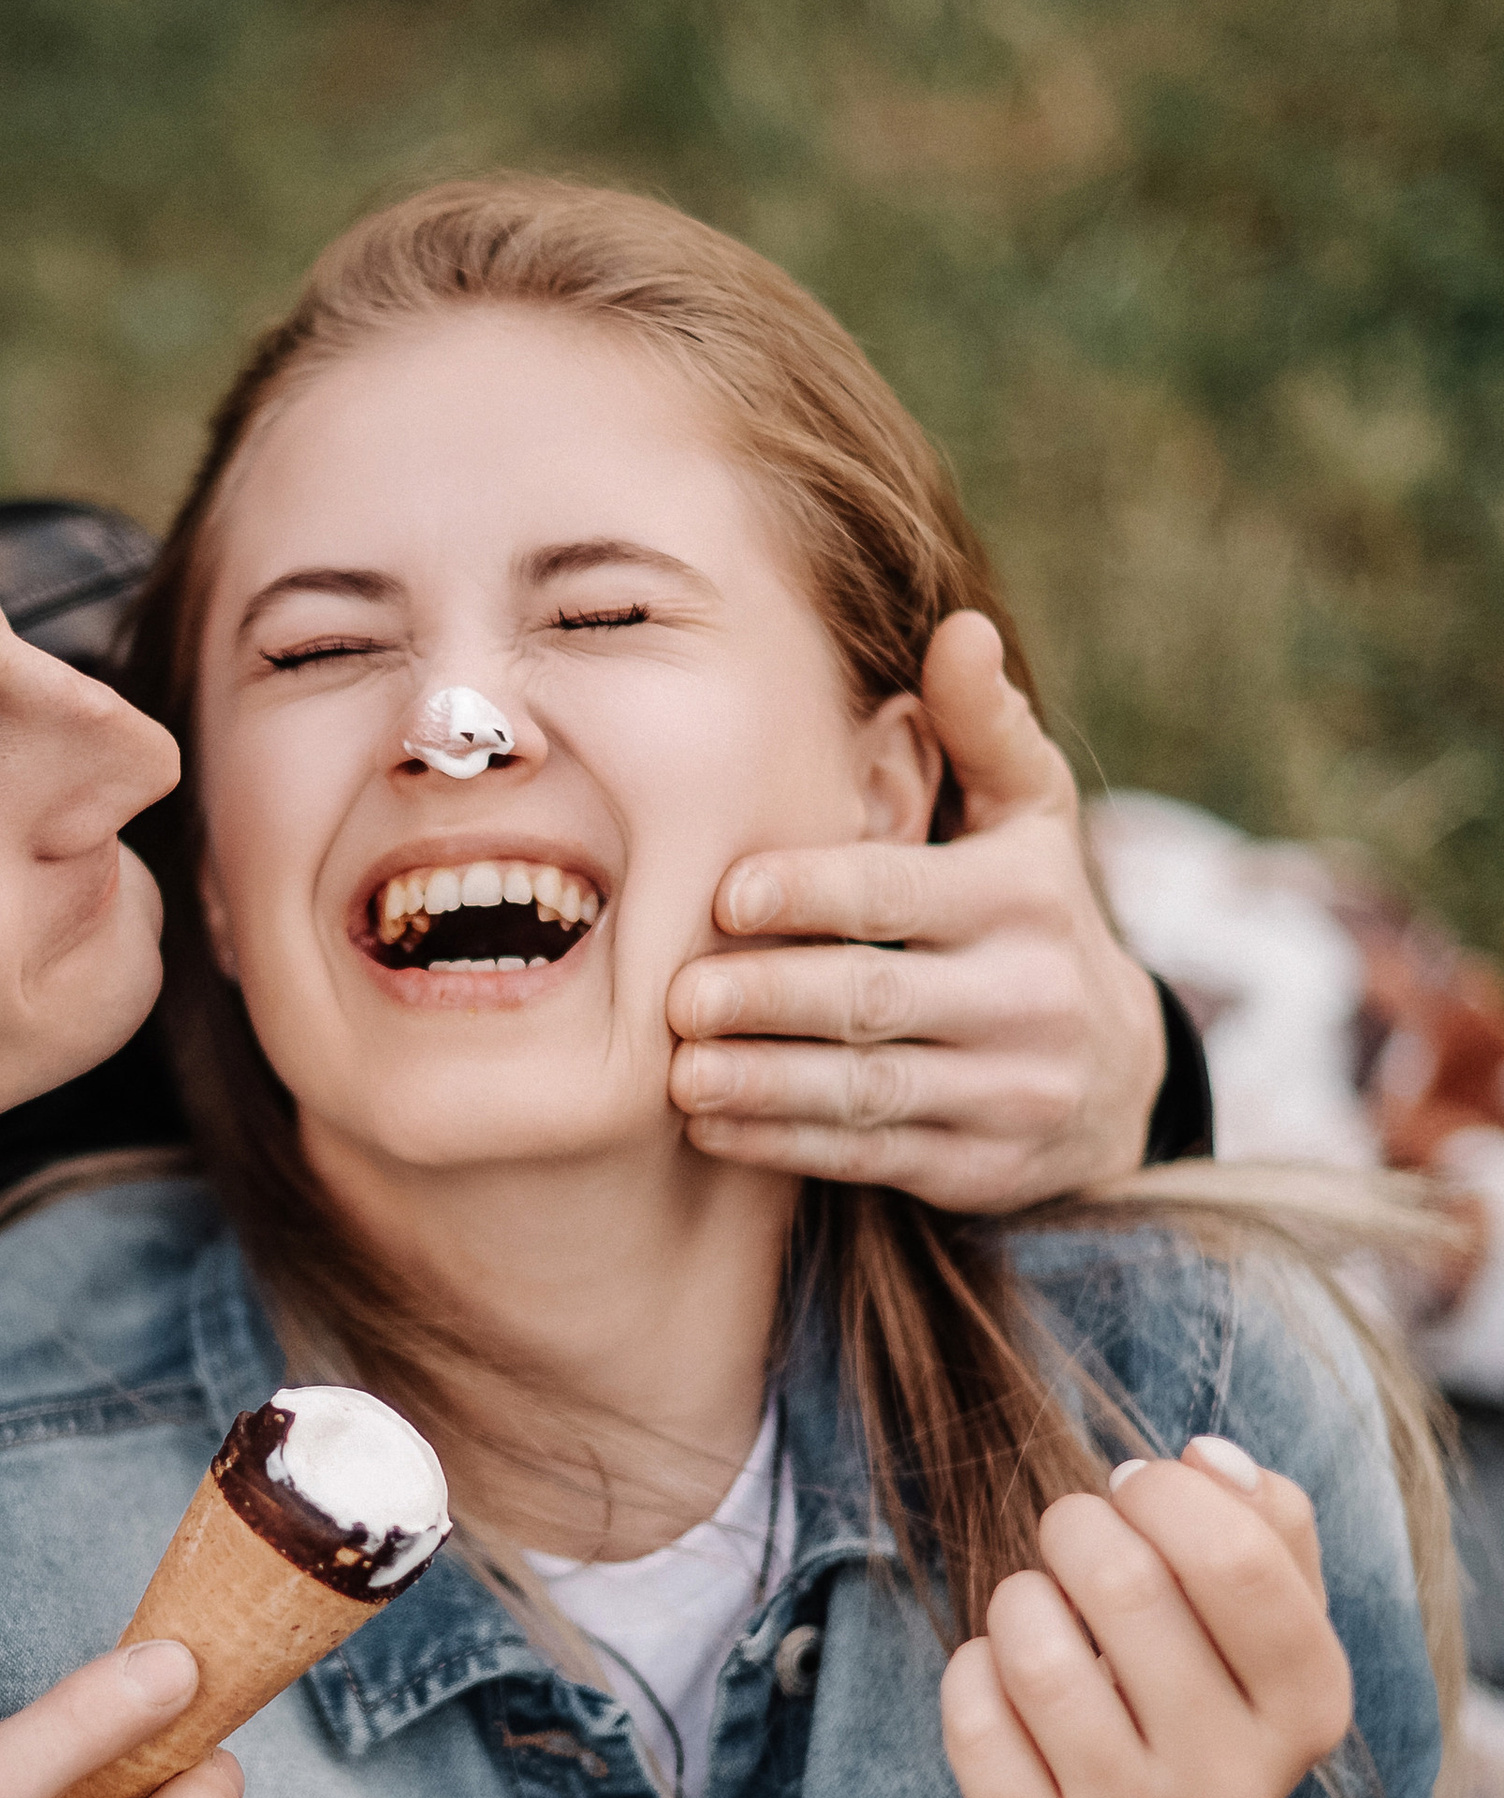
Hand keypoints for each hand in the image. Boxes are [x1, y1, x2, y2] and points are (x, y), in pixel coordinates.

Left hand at [668, 611, 1166, 1207]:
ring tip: (681, 1074)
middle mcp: (1027, 997)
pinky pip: (870, 1155)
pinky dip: (785, 1145)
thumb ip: (983, 728)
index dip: (814, 893)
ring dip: (766, 1084)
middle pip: (876, 997)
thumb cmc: (1032, 912)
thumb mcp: (1030, 816)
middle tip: (678, 996)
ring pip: (869, 1090)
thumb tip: (961, 629)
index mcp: (1023, 898)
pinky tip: (712, 1126)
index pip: (904, 893)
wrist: (1120, 1072)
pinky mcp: (982, 1168)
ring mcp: (1008, 1091)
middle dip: (771, 998)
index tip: (728, 892)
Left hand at [939, 1437, 1352, 1797]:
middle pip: (1125, 1583)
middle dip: (1074, 1526)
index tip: (1134, 1487)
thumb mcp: (1262, 1623)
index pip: (1239, 1558)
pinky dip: (972, 1667)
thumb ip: (1262, 1521)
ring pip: (1035, 1646)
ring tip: (1035, 1609)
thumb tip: (1204, 1456)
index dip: (1165, 1493)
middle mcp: (1236, 1778)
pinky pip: (973, 1708)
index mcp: (1310, 1703)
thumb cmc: (1197, 1701)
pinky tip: (1001, 1682)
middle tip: (1071, 1536)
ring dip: (1019, 1597)